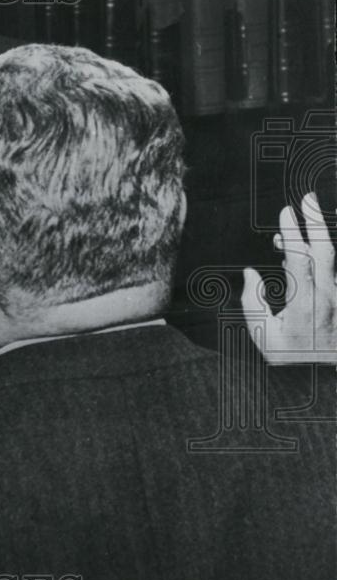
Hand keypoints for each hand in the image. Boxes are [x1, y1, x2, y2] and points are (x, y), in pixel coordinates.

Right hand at [241, 193, 335, 363]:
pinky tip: (308, 248)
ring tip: (302, 218)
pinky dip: (320, 256)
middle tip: (307, 197)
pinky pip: (333, 271)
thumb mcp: (262, 337)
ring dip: (317, 236)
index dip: (293, 233)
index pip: (300, 260)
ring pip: (332, 260)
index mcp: (305, 306)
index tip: (284, 211)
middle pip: (326, 252)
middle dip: (316, 222)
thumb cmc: (290, 360)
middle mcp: (329, 299)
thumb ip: (254, 302)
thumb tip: (251, 273)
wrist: (322, 382)